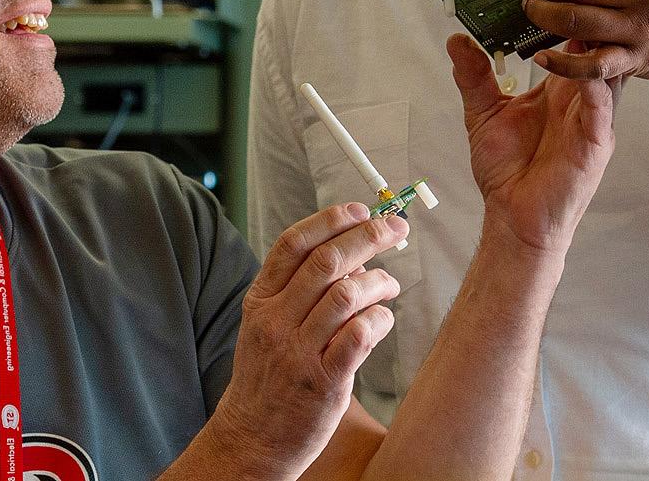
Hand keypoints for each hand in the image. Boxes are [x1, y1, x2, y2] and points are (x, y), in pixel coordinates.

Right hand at [206, 203, 408, 475]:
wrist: (252, 438)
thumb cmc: (268, 378)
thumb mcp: (265, 327)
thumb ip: (296, 291)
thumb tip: (347, 253)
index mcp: (260, 301)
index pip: (294, 244)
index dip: (330, 219)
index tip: (361, 209)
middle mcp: (276, 322)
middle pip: (326, 262)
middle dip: (368, 237)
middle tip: (395, 229)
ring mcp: (298, 352)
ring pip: (345, 295)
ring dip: (378, 281)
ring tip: (390, 285)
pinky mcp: (323, 383)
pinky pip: (359, 336)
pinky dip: (378, 319)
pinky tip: (383, 319)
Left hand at [447, 34, 617, 254]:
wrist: (513, 217)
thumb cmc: (507, 170)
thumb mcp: (484, 113)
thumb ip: (473, 76)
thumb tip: (457, 38)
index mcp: (559, 89)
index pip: (570, 42)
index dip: (565, 15)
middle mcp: (581, 99)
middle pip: (594, 50)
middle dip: (587, 21)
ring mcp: (592, 120)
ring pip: (605, 72)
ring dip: (595, 47)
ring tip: (582, 19)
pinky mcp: (596, 144)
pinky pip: (601, 109)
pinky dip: (593, 87)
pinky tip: (581, 70)